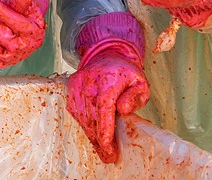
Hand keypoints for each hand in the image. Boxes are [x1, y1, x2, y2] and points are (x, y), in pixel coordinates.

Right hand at [67, 45, 149, 162]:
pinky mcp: (70, 89)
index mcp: (108, 80)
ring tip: (103, 150)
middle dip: (100, 140)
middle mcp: (88, 82)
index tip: (108, 146)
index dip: (104, 129)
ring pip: (82, 117)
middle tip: (109, 156)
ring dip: (92, 135)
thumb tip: (123, 109)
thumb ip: (134, 97)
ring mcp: (76, 86)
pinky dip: (84, 125)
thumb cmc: (125, 74)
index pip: (103, 107)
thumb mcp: (140, 83)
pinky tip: (94, 135)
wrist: (106, 56)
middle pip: (91, 116)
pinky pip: (75, 112)